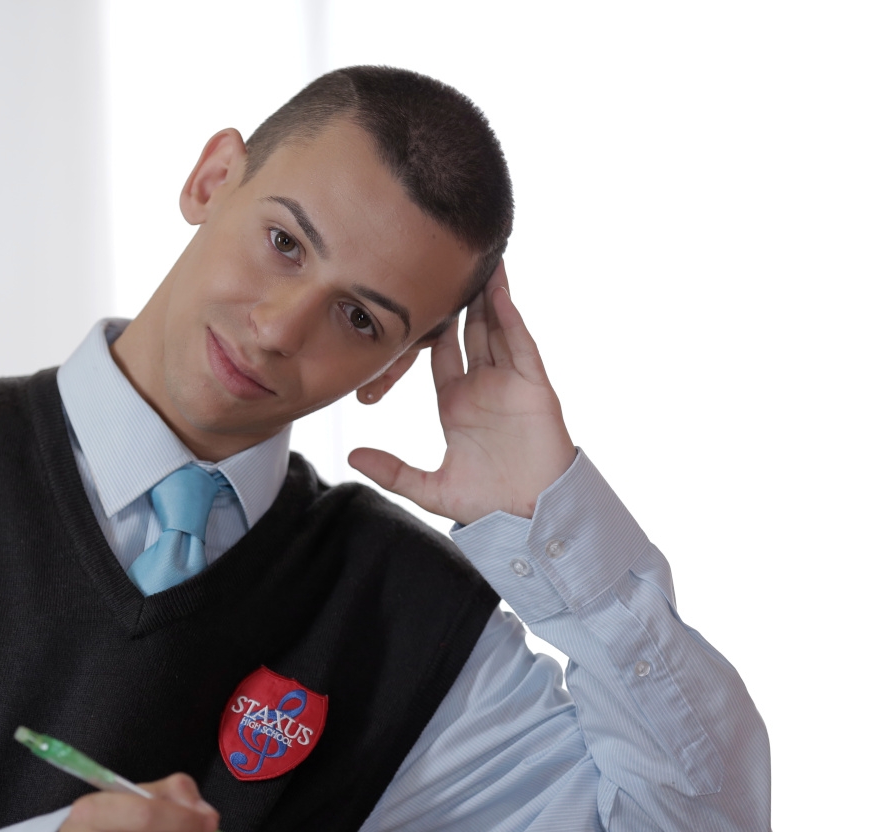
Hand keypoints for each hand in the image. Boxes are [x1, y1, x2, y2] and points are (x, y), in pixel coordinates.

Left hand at [349, 261, 574, 524]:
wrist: (529, 517)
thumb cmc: (487, 505)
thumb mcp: (430, 488)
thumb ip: (392, 470)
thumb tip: (352, 455)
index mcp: (456, 404)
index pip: (440, 355)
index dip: (431, 328)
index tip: (414, 298)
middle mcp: (483, 387)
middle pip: (471, 332)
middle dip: (461, 300)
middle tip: (445, 263)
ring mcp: (509, 383)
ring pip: (497, 328)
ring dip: (488, 295)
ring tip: (477, 260)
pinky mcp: (534, 385)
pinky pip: (521, 343)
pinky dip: (510, 316)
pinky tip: (498, 291)